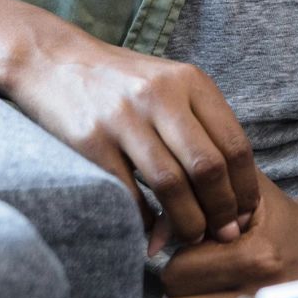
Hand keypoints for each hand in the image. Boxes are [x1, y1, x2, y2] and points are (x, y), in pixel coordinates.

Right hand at [1, 24, 259, 249]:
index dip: (245, 188)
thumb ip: (199, 123)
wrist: (51, 60)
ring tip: (191, 237)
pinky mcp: (91, 139)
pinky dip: (145, 219)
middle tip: (223, 234)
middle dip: (222, 211)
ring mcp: (123, 117)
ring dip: (187, 222)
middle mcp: (159, 95)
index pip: (234, 144)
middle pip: (208, 167)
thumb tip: (233, 188)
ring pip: (171, 185)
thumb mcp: (167, 84)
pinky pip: (128, 193)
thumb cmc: (119, 81)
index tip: (245, 214)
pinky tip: (150, 228)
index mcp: (188, 81)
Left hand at [157, 176, 297, 297]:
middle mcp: (258, 294)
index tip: (194, 246)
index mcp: (256, 255)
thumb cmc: (277, 215)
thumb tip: (153, 236)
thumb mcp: (245, 192)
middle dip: (178, 282)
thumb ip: (197, 196)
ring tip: (203, 284)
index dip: (178, 255)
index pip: (179, 270)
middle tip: (195, 267)